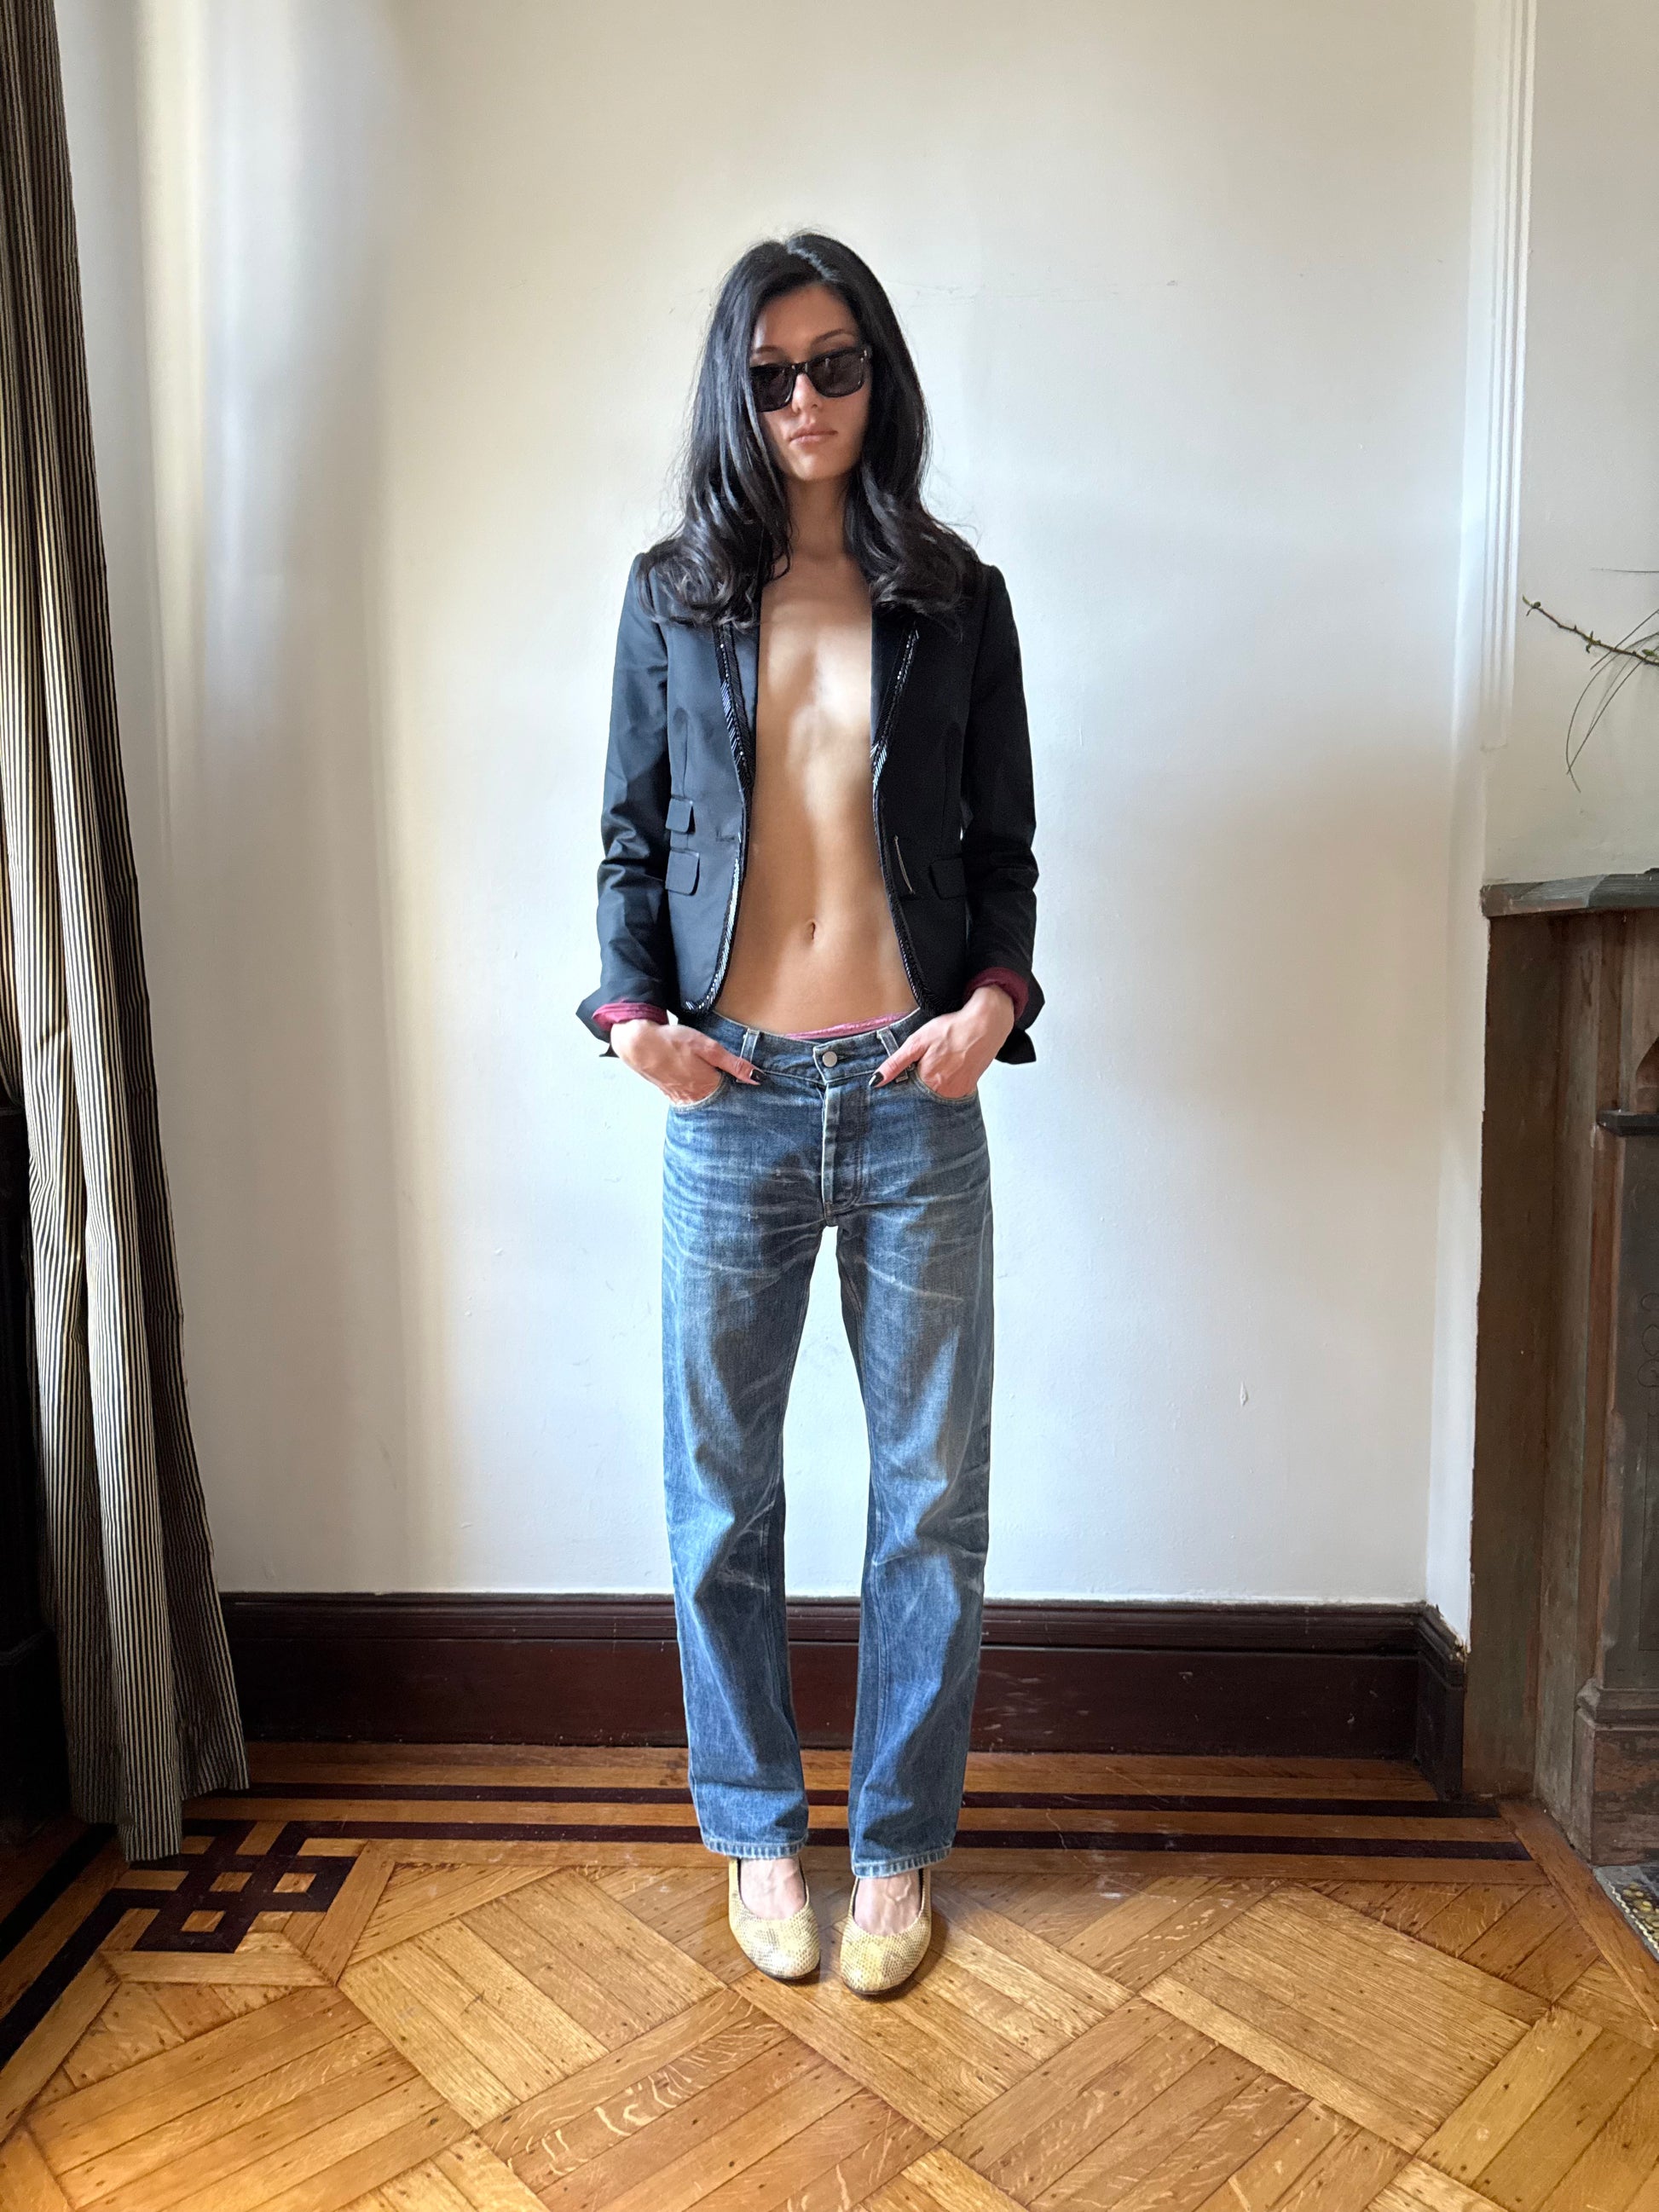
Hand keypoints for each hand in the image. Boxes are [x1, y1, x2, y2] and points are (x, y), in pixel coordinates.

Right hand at [611, 1018, 756, 1104]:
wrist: (637, 1043)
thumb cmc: (672, 1041)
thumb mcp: (708, 1047)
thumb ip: (733, 1064)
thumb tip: (758, 1078)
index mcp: (708, 1087)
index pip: (734, 1098)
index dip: (742, 1093)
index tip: (753, 1091)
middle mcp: (694, 1098)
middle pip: (718, 1103)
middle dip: (729, 1098)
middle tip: (736, 1090)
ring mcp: (680, 1098)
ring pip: (704, 1102)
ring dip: (712, 1097)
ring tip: (717, 1086)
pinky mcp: (670, 1094)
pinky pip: (688, 1099)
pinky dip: (696, 1094)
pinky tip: (697, 1085)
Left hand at [875, 985, 1015, 1097]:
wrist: (985, 1025)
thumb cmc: (952, 1030)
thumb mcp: (917, 1042)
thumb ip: (895, 1063)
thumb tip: (876, 1081)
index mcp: (926, 1081)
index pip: (905, 1094)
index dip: (901, 1083)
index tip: (904, 1073)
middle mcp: (942, 1092)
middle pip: (920, 1096)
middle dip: (916, 1085)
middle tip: (925, 1063)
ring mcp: (956, 1093)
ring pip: (935, 1096)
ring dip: (931, 1086)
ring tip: (938, 1065)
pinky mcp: (967, 1090)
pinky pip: (950, 1094)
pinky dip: (945, 1085)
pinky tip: (948, 1069)